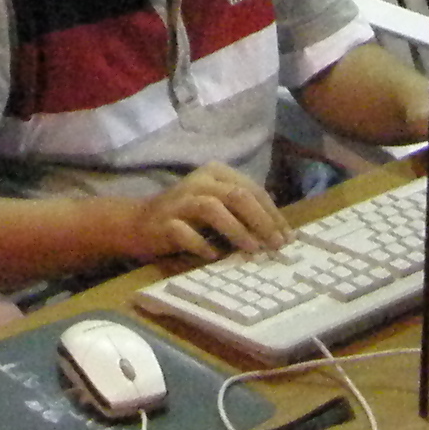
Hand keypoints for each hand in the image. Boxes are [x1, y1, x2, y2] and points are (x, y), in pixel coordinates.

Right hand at [118, 163, 290, 264]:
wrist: (140, 222)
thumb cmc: (187, 216)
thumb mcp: (217, 205)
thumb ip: (242, 212)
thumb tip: (278, 234)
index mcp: (216, 173)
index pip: (253, 189)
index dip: (273, 213)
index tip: (288, 237)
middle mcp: (199, 181)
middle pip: (238, 195)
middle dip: (262, 221)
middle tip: (276, 245)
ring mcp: (181, 201)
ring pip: (213, 209)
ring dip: (237, 230)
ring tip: (253, 250)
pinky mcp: (165, 222)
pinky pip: (186, 233)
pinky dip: (202, 245)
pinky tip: (214, 256)